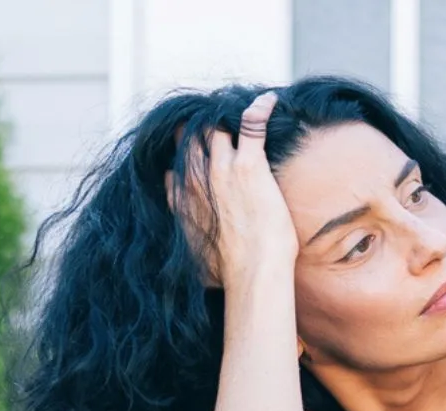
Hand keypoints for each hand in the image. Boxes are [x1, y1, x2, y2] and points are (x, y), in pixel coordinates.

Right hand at [164, 91, 298, 286]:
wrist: (251, 272)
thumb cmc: (227, 275)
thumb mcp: (195, 264)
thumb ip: (191, 251)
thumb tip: (195, 269)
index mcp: (180, 199)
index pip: (175, 166)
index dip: (186, 156)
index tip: (198, 154)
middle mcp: (195, 178)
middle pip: (191, 138)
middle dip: (202, 128)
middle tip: (220, 123)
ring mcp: (221, 168)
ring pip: (216, 127)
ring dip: (227, 118)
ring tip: (240, 113)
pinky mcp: (249, 164)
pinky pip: (251, 123)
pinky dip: (260, 108)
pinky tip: (270, 99)